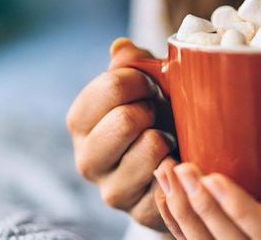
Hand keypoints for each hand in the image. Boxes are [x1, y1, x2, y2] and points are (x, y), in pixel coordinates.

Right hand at [66, 38, 174, 230]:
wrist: (178, 160)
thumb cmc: (158, 115)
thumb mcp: (145, 84)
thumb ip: (131, 63)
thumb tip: (121, 47)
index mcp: (81, 122)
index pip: (109, 88)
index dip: (140, 79)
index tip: (151, 83)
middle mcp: (87, 158)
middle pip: (124, 119)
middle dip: (152, 109)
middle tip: (159, 112)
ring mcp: (112, 189)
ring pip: (150, 147)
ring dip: (168, 137)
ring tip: (168, 138)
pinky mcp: (138, 212)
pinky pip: (169, 179)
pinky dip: (179, 165)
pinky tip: (177, 161)